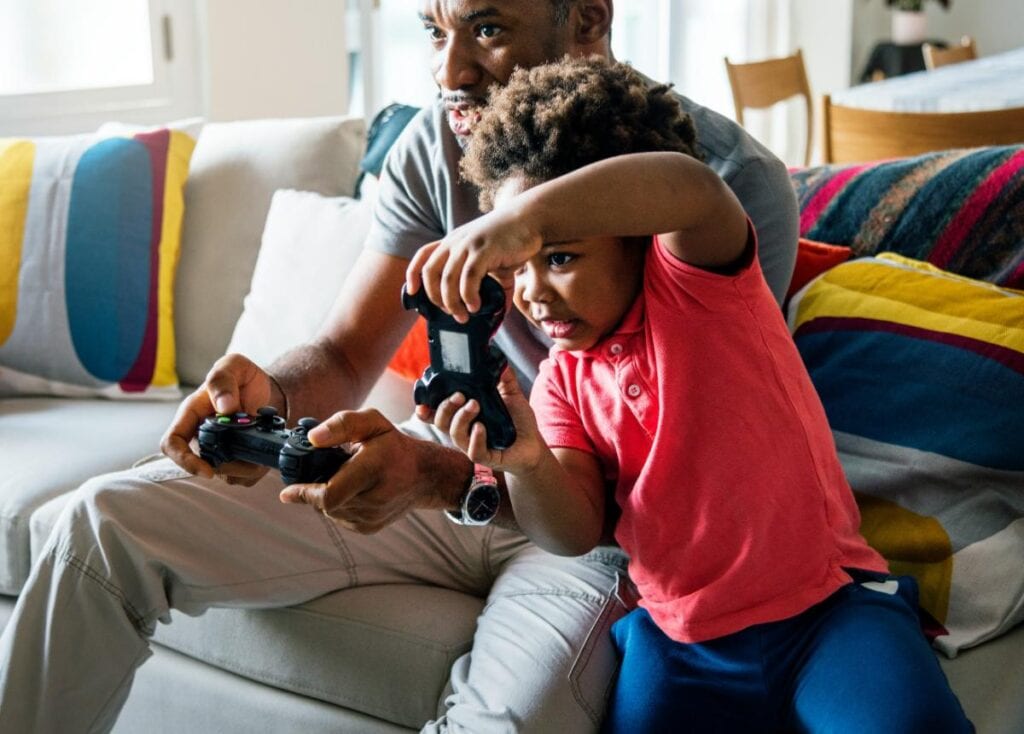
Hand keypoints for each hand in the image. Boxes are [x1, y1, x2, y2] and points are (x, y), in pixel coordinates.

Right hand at [160, 353, 272, 483]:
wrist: (265, 390)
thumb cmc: (243, 376)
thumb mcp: (233, 366)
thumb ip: (223, 381)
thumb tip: (224, 408)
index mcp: (192, 414)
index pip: (172, 443)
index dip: (184, 460)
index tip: (207, 470)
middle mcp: (200, 435)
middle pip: (203, 464)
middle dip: (230, 465)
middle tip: (253, 454)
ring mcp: (217, 450)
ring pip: (226, 474)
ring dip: (247, 468)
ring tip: (263, 449)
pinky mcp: (235, 460)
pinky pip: (244, 477)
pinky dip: (258, 469)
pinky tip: (266, 453)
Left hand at [279, 409, 454, 533]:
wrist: (425, 475)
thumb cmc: (395, 446)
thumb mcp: (372, 422)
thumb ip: (341, 425)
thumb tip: (313, 438)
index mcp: (373, 469)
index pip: (329, 495)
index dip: (304, 494)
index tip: (287, 492)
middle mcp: (374, 499)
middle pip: (326, 503)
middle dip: (317, 488)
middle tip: (324, 470)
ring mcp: (372, 517)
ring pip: (331, 512)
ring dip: (328, 496)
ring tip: (345, 477)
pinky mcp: (370, 527)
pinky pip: (340, 517)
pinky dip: (339, 504)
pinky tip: (352, 490)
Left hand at [405, 206, 540, 321]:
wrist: (530, 219)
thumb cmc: (510, 240)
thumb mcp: (490, 259)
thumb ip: (487, 282)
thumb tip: (493, 312)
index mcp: (452, 241)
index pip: (423, 255)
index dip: (413, 274)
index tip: (412, 292)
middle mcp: (455, 241)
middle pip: (431, 272)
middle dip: (436, 298)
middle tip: (450, 313)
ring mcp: (468, 244)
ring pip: (448, 278)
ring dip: (452, 302)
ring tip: (464, 315)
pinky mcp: (484, 249)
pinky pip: (469, 277)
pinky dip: (469, 295)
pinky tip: (476, 305)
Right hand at [430, 368, 544, 474]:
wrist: (533, 444)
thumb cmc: (518, 421)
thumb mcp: (511, 394)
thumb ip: (503, 377)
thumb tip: (498, 358)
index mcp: (464, 416)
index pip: (437, 414)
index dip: (425, 410)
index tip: (422, 402)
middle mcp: (464, 431)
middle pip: (441, 422)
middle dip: (446, 407)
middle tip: (460, 394)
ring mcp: (472, 445)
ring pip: (454, 434)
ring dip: (461, 418)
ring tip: (475, 404)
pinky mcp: (485, 457)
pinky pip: (473, 451)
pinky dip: (475, 438)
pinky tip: (481, 427)